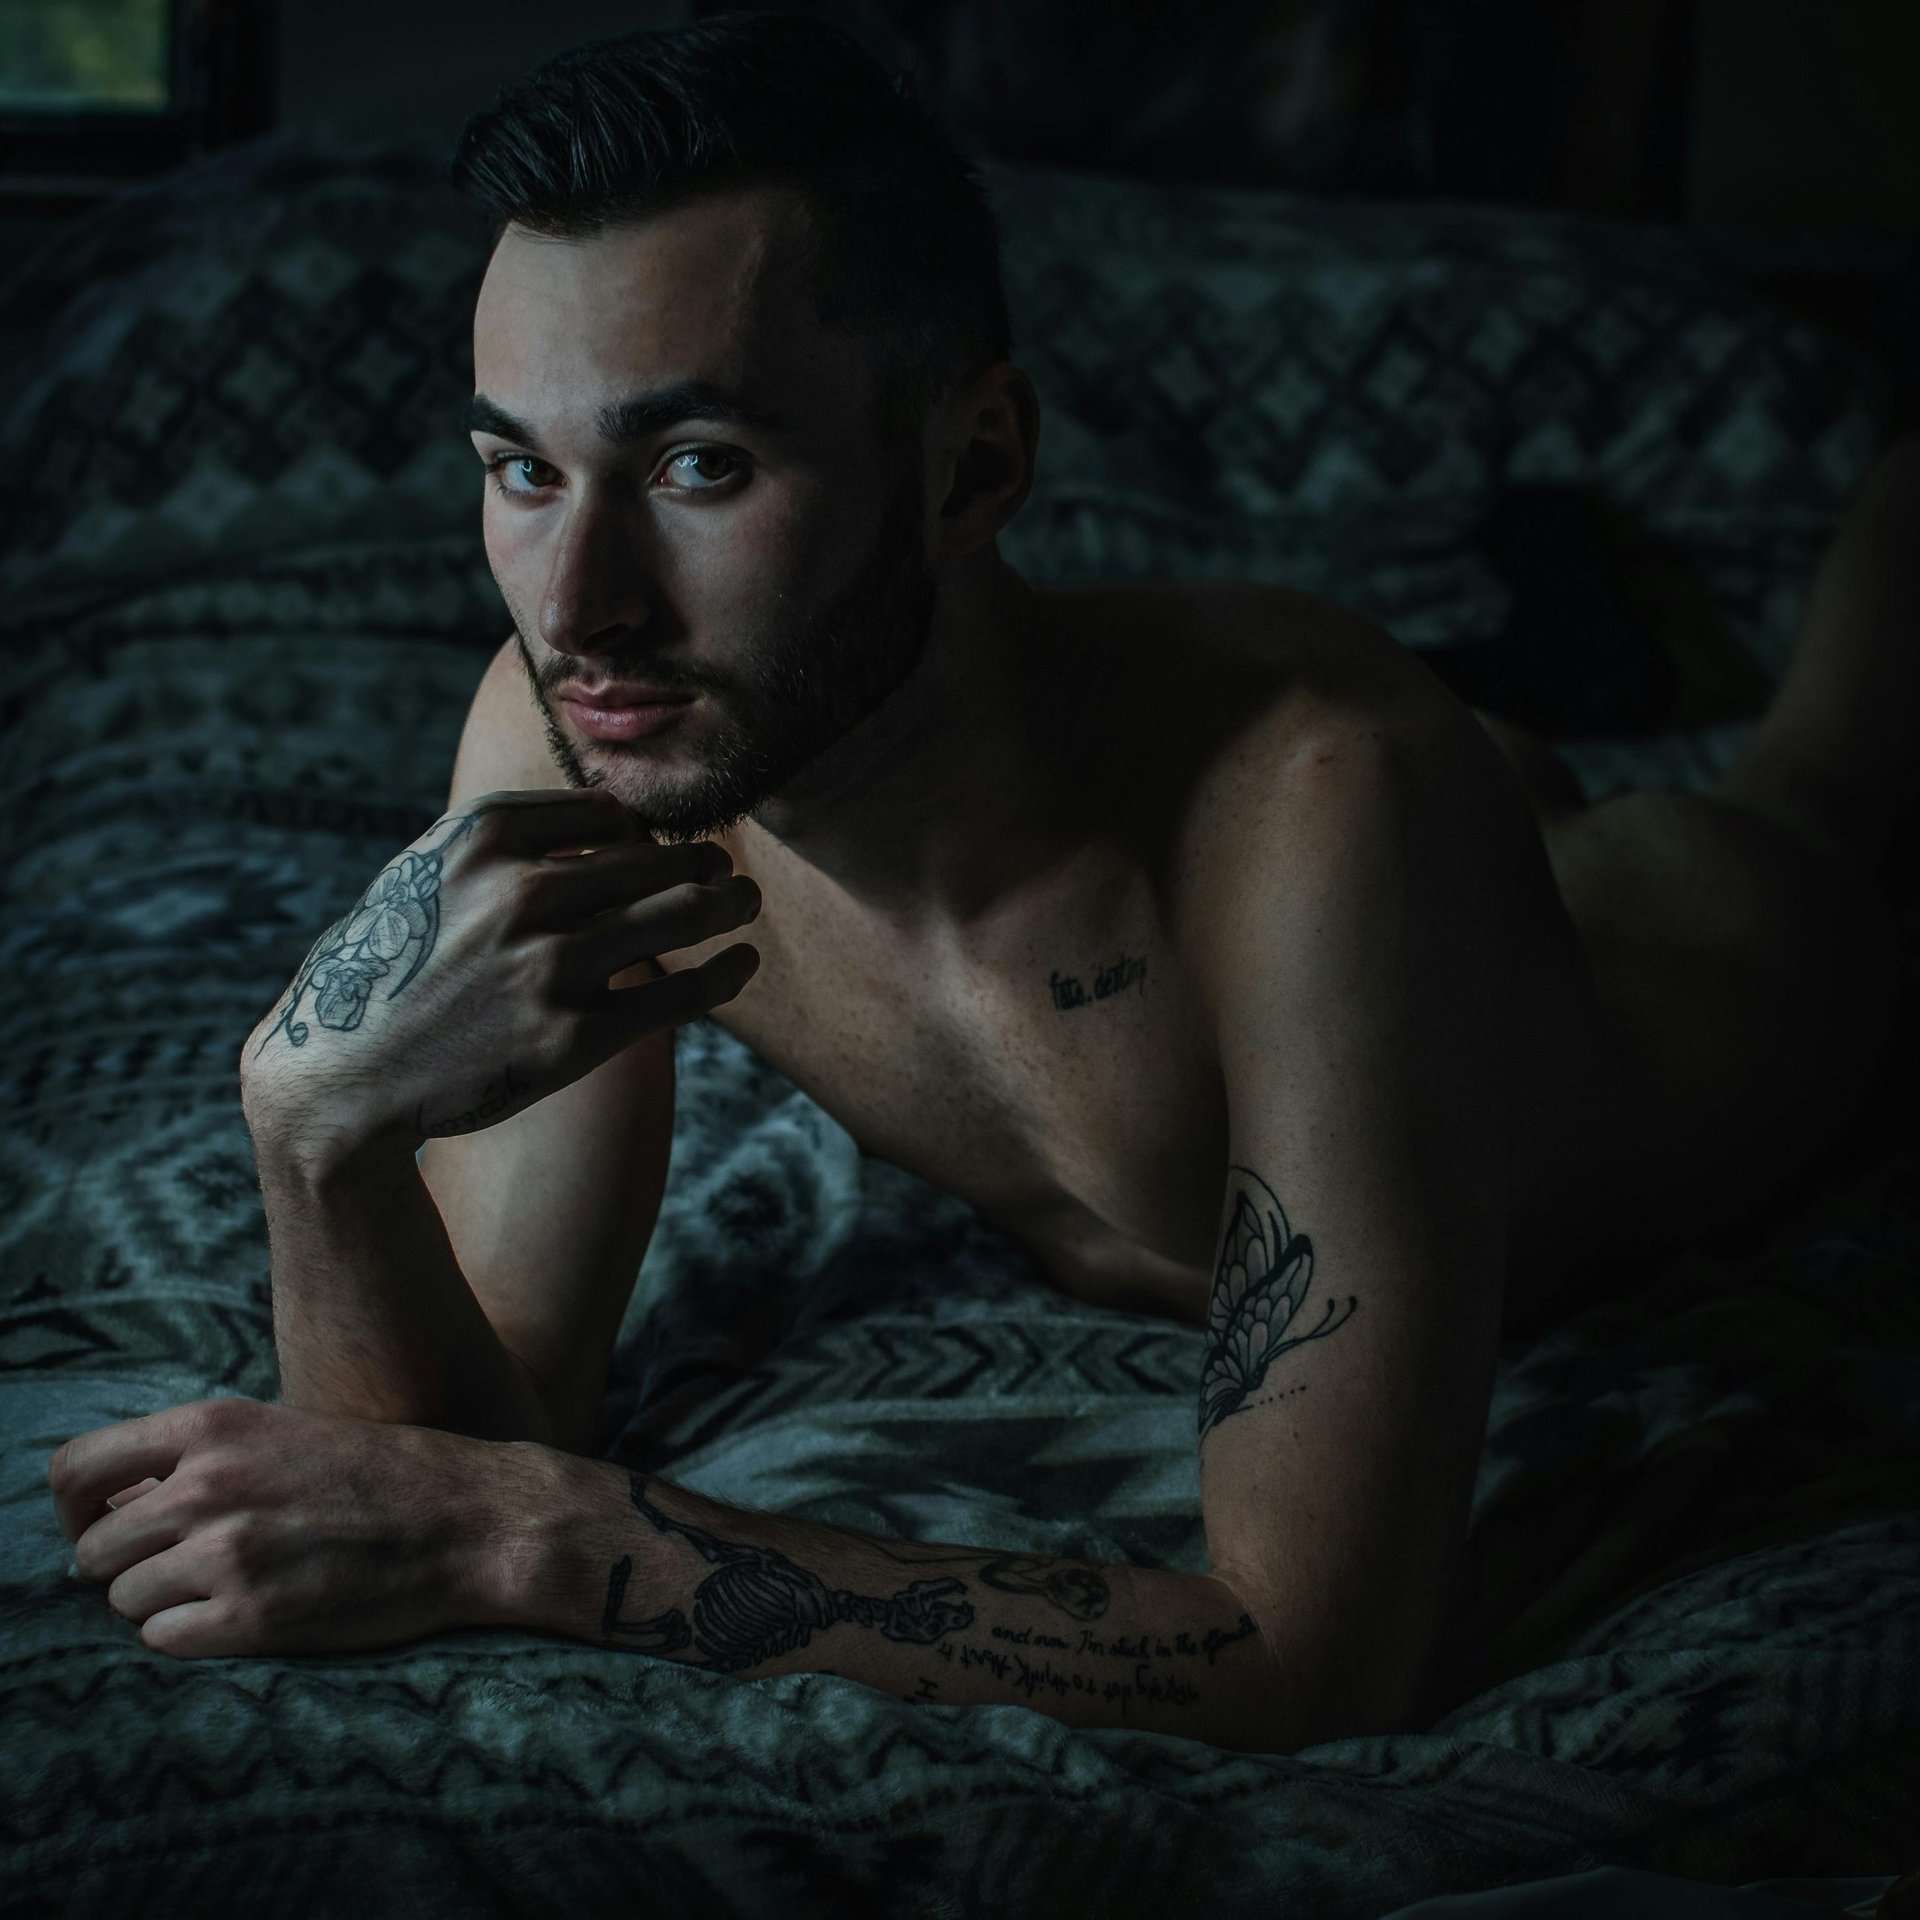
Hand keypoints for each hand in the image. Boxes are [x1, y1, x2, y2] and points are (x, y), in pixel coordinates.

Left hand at [48, 1398, 544, 1656]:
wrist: (469, 1519)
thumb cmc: (379, 1474)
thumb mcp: (284, 1433)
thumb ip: (199, 1459)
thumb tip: (111, 1506)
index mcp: (214, 1427)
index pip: (75, 1469)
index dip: (71, 1511)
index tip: (100, 1529)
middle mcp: (209, 1486)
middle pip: (93, 1551)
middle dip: (125, 1569)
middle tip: (176, 1571)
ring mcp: (228, 1554)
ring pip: (125, 1601)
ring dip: (162, 1604)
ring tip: (225, 1590)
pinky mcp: (252, 1618)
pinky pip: (164, 1641)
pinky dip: (191, 1636)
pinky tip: (242, 1616)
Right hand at [239, 788, 760, 1160]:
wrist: (346, 1072)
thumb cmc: (395, 964)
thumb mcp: (428, 872)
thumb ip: (510, 839)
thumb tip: (617, 816)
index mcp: (483, 837)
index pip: (606, 814)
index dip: (642, 833)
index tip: (654, 851)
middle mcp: (521, 892)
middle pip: (655, 860)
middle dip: (702, 863)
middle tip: (726, 873)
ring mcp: (550, 966)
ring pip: (681, 915)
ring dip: (729, 904)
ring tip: (745, 904)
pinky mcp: (573, 1036)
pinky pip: (679, 995)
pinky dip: (724, 975)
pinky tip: (741, 964)